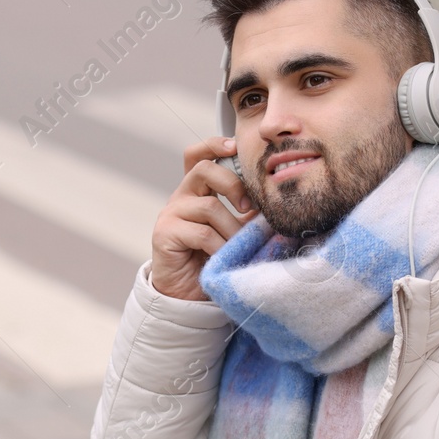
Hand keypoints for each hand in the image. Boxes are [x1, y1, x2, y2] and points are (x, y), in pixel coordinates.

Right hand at [149, 136, 256, 300]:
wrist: (187, 293)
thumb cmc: (213, 259)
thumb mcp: (234, 231)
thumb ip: (246, 215)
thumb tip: (274, 205)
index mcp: (197, 190)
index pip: (198, 156)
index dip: (213, 145)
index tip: (234, 146)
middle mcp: (181, 197)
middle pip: (204, 169)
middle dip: (232, 184)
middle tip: (247, 207)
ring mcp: (171, 214)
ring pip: (209, 206)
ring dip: (231, 228)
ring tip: (239, 246)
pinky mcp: (165, 234)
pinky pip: (201, 233)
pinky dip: (219, 246)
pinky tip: (223, 257)